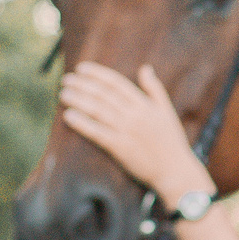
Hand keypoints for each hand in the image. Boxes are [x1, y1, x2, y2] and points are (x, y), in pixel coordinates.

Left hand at [58, 61, 211, 198]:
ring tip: (63, 94)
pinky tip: (69, 116)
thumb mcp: (167, 111)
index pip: (116, 83)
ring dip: (79, 100)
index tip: (82, 68)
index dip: (97, 74)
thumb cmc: (171, 142)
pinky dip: (82, 123)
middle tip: (66, 79)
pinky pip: (97, 133)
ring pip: (98, 111)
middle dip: (83, 85)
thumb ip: (155, 89)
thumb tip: (145, 68)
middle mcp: (134, 115)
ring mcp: (127, 131)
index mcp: (145, 104)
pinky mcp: (120, 148)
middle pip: (104, 95)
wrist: (175, 171)